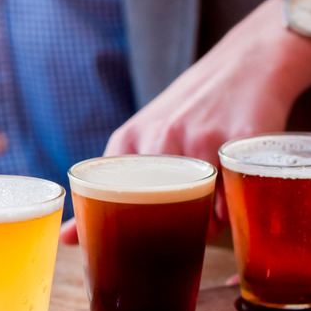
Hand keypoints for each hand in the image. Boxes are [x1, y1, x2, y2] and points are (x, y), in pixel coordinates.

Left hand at [60, 0, 310, 244]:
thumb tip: (64, 239)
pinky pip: (230, 199)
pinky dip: (230, 212)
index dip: (116, 231)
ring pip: (197, 211)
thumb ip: (106, 185)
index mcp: (127, 140)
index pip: (109, 199)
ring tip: (208, 215)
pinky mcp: (239, 140)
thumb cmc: (186, 111)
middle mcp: (159, 137)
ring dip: (203, 226)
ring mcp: (199, 137)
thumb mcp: (141, 138)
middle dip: (166, 234)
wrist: (246, 61)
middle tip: (174, 238)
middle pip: (156, 212)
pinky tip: (230, 201)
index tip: (121, 249)